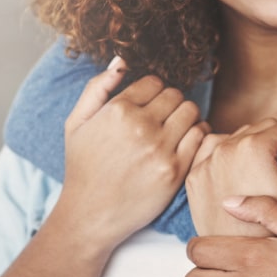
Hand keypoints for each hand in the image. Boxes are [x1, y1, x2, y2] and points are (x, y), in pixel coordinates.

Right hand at [58, 57, 207, 250]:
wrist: (90, 214)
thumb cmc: (82, 167)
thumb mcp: (76, 123)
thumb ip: (97, 87)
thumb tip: (121, 61)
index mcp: (117, 110)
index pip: (154, 82)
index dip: (152, 92)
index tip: (148, 105)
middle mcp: (140, 126)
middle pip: (175, 95)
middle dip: (170, 103)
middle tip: (163, 118)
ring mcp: (159, 149)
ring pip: (191, 111)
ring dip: (186, 117)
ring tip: (175, 129)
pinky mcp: (175, 171)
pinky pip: (200, 136)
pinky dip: (198, 134)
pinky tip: (185, 142)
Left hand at [186, 111, 276, 236]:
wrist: (243, 262)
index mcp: (254, 146)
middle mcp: (226, 147)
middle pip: (263, 130)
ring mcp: (206, 161)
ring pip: (239, 138)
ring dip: (254, 151)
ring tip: (264, 183)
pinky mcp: (193, 175)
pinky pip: (215, 152)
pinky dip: (229, 159)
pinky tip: (241, 183)